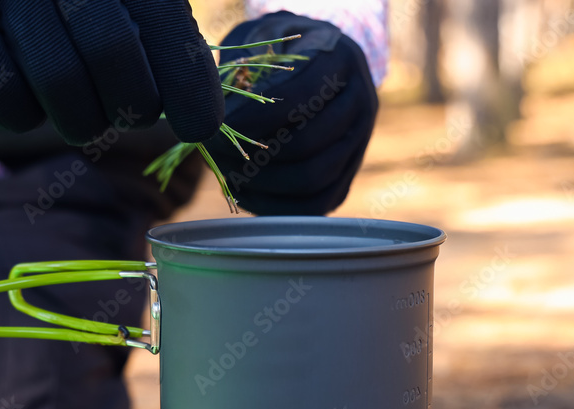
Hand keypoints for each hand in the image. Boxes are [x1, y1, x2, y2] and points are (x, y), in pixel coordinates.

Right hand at [0, 0, 223, 144]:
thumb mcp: (119, 0)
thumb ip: (160, 33)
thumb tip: (200, 108)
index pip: (165, 26)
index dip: (188, 86)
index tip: (197, 127)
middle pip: (114, 55)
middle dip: (129, 104)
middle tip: (126, 110)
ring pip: (60, 82)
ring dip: (78, 116)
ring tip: (76, 106)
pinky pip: (5, 100)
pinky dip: (22, 116)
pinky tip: (24, 93)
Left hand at [203, 11, 377, 215]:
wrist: (320, 65)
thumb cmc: (281, 50)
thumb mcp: (262, 38)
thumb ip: (244, 65)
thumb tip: (212, 112)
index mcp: (341, 60)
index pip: (299, 98)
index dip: (253, 119)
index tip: (215, 127)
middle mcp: (361, 103)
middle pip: (308, 145)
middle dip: (253, 156)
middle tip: (215, 152)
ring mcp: (360, 144)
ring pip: (314, 179)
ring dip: (262, 183)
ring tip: (226, 171)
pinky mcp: (348, 176)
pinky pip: (315, 205)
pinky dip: (277, 206)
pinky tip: (244, 193)